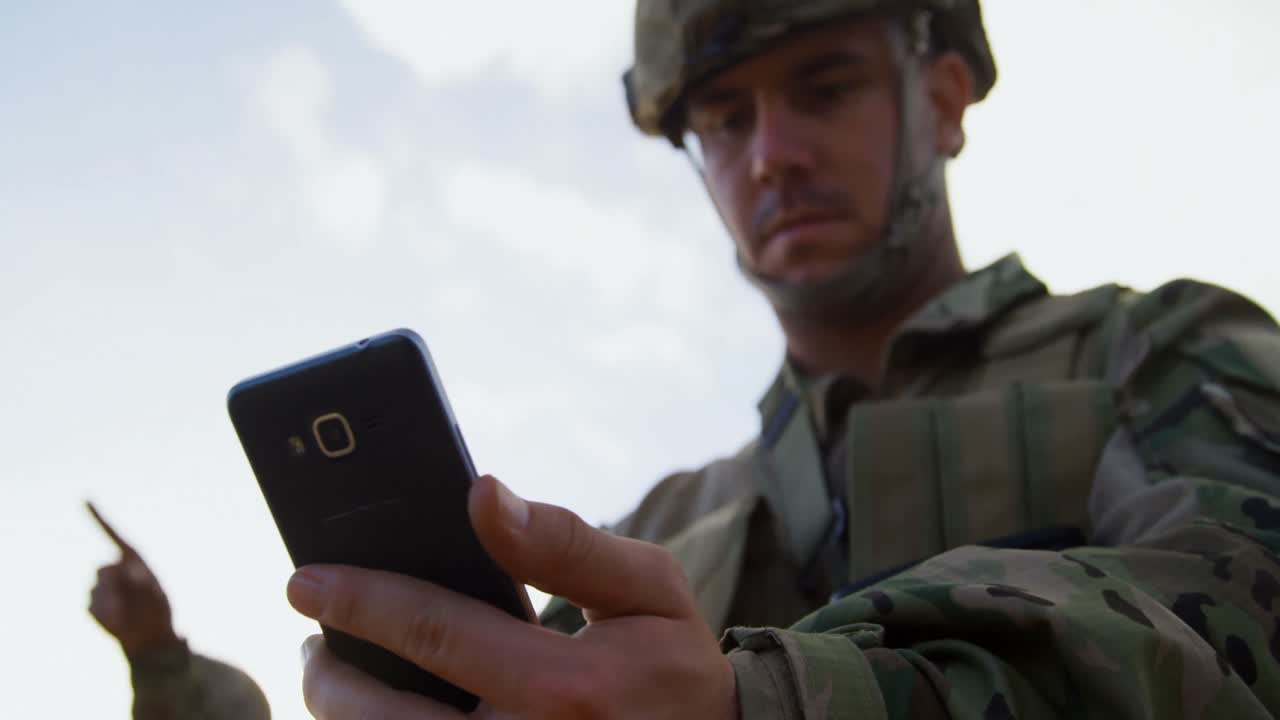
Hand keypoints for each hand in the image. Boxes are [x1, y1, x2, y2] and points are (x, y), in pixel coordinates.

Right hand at [86, 501, 178, 657]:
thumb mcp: (156, 593)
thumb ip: (140, 579)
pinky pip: (91, 606)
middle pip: (103, 569)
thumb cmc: (156, 610)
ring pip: (96, 588)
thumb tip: (120, 569)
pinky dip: (104, 614)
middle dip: (116, 582)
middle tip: (135, 595)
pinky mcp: (93, 606)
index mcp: (132, 560)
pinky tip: (117, 622)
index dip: (98, 517)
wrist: (149, 636)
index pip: (112, 534)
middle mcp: (115, 571)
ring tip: (129, 612)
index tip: (85, 498)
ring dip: (113, 600)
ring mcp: (101, 588)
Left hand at [287, 475, 737, 718]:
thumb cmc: (672, 663)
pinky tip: (385, 712)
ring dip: (343, 717)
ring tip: (335, 677)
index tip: (305, 578)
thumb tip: (482, 494)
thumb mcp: (647, 587)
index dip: (360, 599)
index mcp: (567, 690)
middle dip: (327, 677)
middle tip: (309, 641)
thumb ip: (565, 541)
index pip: (434, 633)